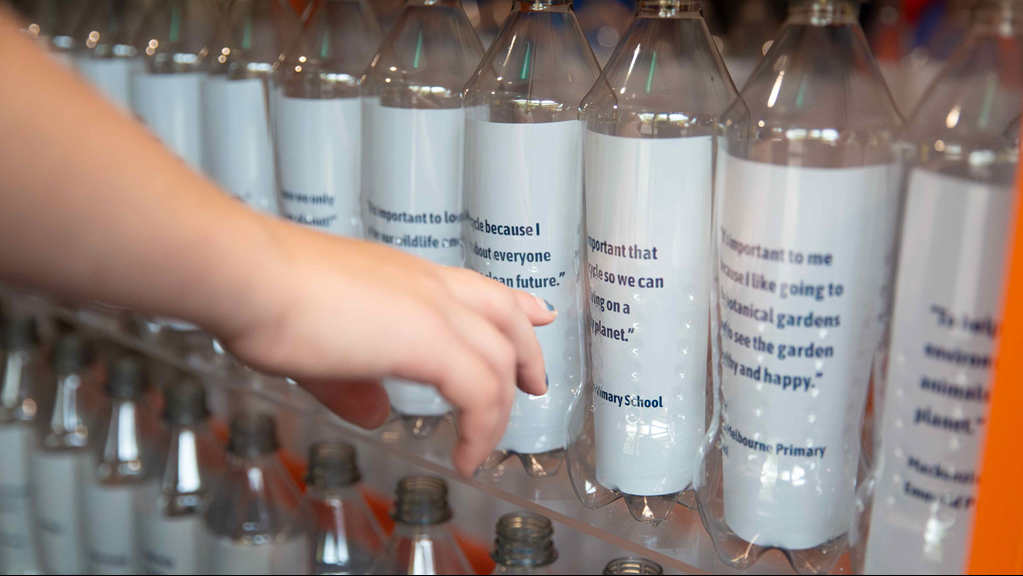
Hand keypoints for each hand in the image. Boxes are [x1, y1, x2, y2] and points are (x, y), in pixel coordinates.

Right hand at [219, 220, 556, 475]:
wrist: (249, 276)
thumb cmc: (266, 295)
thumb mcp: (319, 345)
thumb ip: (353, 382)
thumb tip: (374, 410)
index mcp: (405, 277)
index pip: (477, 288)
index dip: (513, 305)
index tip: (534, 314)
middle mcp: (427, 286)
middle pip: (505, 316)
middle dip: (527, 354)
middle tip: (534, 384)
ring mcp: (432, 308)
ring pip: (500, 356)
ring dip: (501, 407)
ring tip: (488, 443)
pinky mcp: (428, 338)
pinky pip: (480, 390)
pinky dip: (481, 428)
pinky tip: (466, 455)